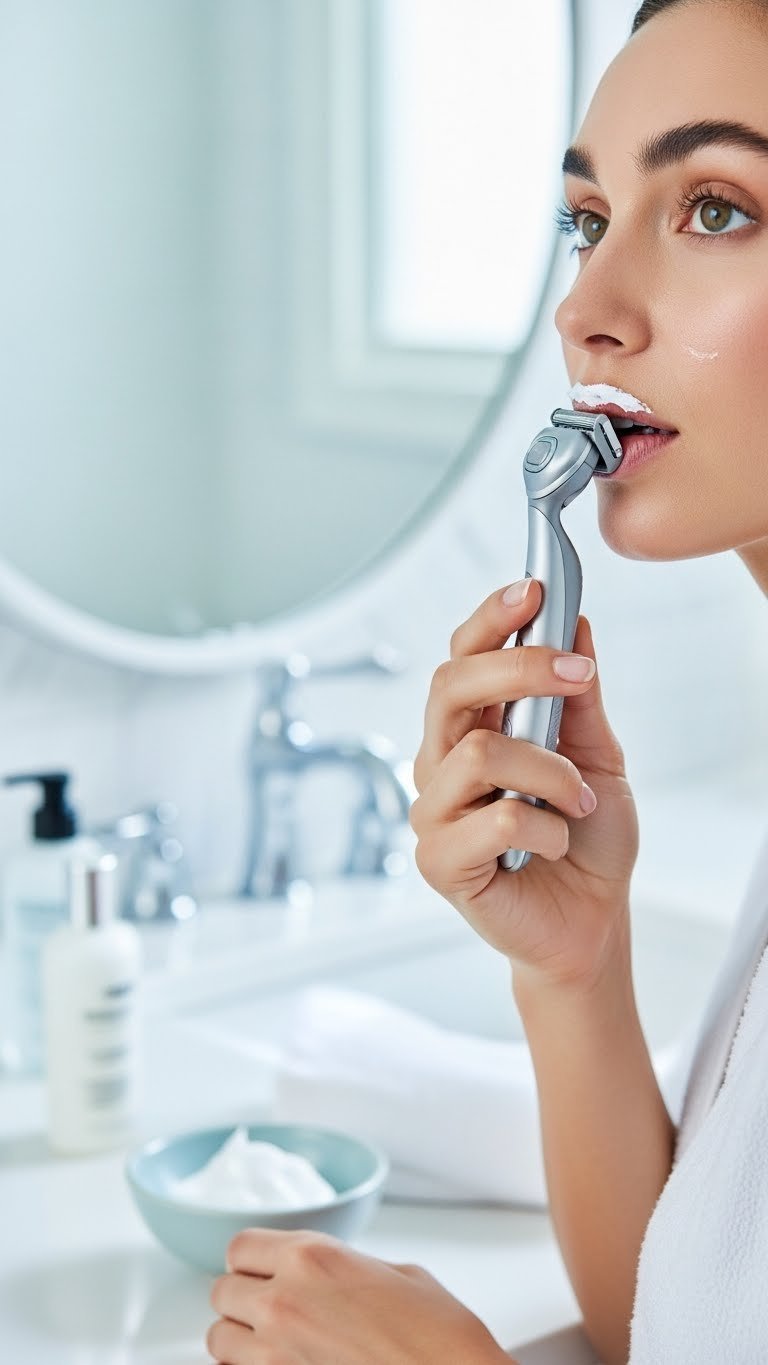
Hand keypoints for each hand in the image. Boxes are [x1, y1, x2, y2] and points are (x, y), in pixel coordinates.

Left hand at [207, 1228, 514, 1363]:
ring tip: (271, 1345)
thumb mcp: (396, 1274)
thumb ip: (345, 1268)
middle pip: (221, 1292)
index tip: (263, 1271)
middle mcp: (283, 1301)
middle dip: (244, 1300)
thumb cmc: (440, 1337)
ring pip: (218, 1340)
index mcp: (312, 1257)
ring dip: (240, 1340)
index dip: (253, 1260)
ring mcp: (276, 1354)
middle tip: (271, 1310)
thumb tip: (328, 1279)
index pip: (240, 1246)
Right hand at [410, 580, 638, 989]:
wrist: (591, 921)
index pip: (462, 657)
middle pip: (451, 686)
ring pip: (478, 753)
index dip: (491, 620)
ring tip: (578, 801)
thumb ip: (580, 699)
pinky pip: (492, 821)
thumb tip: (575, 624)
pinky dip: (544, 827)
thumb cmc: (585, 839)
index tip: (534, 590)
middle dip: (518, 668)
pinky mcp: (439, 861)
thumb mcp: (599, 757)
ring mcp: (433, 810)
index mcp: (473, 727)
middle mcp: (441, 761)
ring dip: (548, 771)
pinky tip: (556, 843)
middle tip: (577, 676)